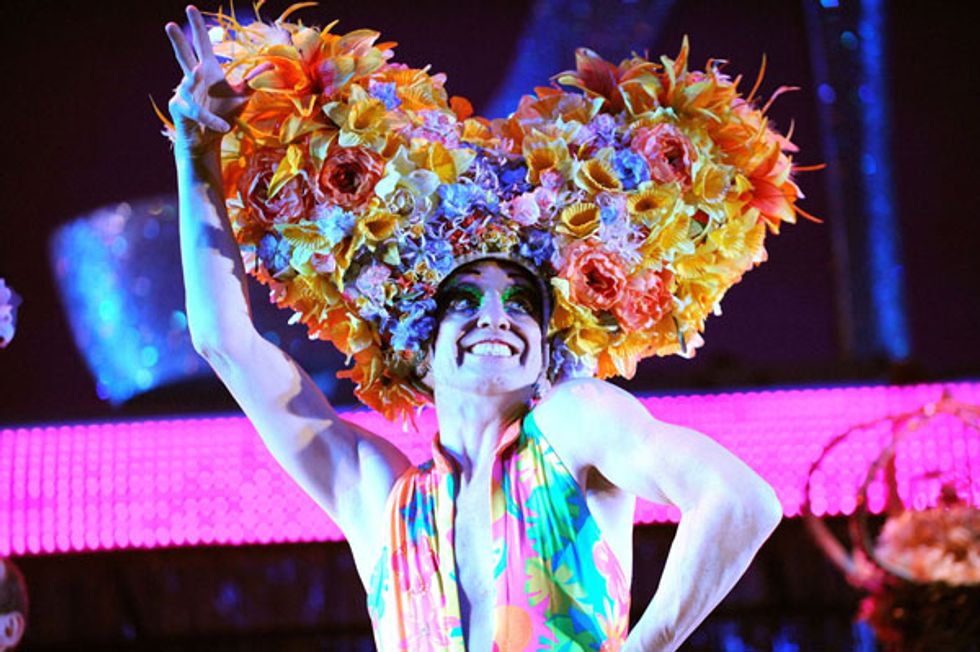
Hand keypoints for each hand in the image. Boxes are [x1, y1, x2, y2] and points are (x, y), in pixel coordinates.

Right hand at [165, 6, 261, 152]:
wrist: (210, 138)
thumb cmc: (223, 114)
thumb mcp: (242, 95)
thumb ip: (253, 79)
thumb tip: (271, 65)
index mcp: (208, 70)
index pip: (202, 44)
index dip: (198, 27)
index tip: (191, 8)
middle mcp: (193, 78)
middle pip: (184, 55)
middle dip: (178, 41)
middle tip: (169, 24)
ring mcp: (184, 91)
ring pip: (192, 86)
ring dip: (197, 85)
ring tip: (202, 78)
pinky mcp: (180, 107)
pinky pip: (198, 112)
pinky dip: (212, 120)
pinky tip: (223, 126)